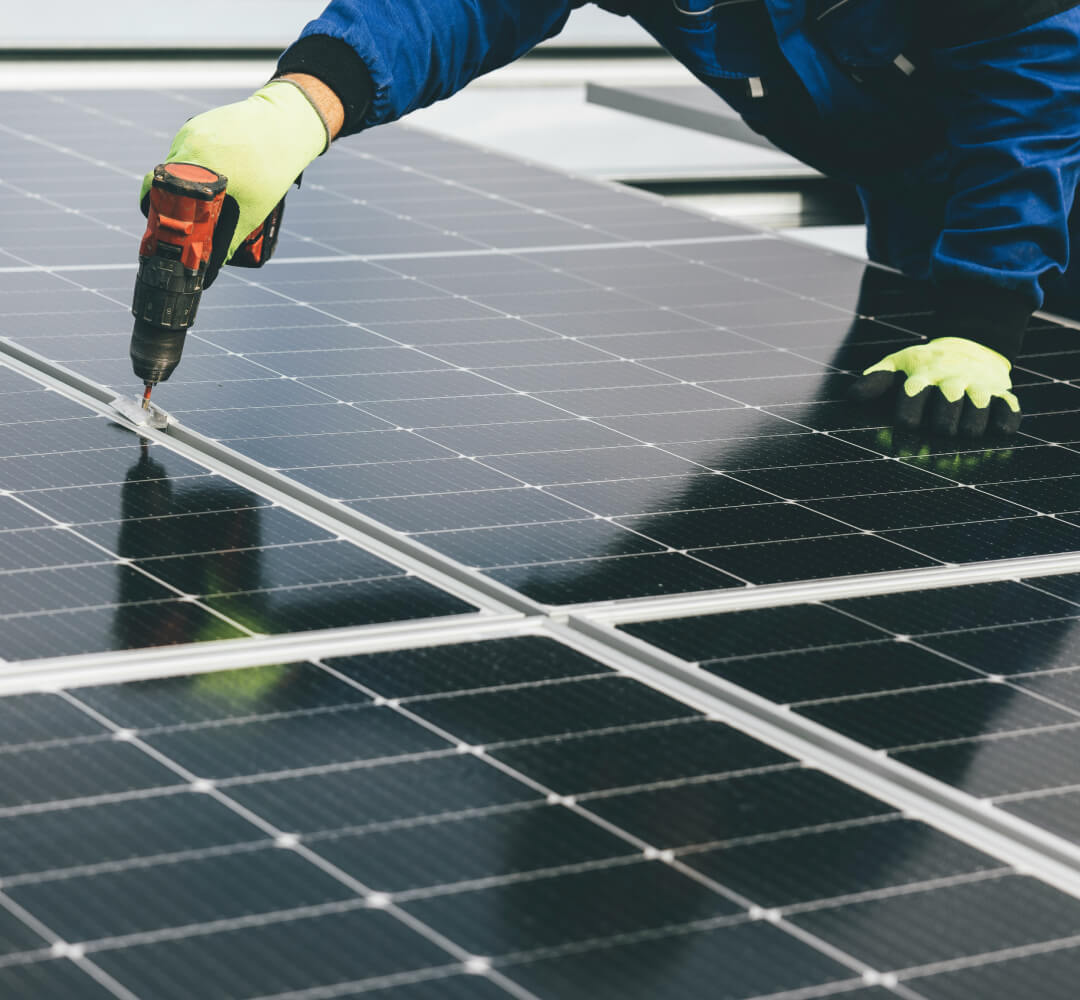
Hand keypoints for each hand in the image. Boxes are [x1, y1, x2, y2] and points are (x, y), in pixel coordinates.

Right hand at [139, 80, 329, 280]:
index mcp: (196, 165)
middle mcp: (187, 145)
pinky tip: (217, 172)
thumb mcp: (253, 211)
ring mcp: (190, 132)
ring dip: (186, 183)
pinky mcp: (197, 124)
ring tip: (210, 193)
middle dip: (173, 201)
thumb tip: (212, 265)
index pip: (157, 192)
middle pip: (164, 181)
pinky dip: (195, 166)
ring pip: (175, 166)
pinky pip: (186, 151)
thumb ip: (229, 239)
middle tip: (186, 217)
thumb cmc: (273, 168)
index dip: (157, 212)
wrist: (285, 123)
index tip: (164, 226)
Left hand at [848, 337, 1021, 437]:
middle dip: (941, 425)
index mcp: (923, 375)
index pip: (913, 395)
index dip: (909, 413)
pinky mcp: (1003, 394)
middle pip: (946, 412)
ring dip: (969, 428)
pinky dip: (1004, 423)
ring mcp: (979, 387)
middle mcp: (952, 380)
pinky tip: (996, 430)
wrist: (971, 344)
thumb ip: (874, 382)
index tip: (907, 425)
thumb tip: (850, 397)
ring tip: (963, 430)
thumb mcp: (898, 365)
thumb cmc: (924, 365)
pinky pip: (1008, 412)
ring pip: (977, 415)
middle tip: (939, 429)